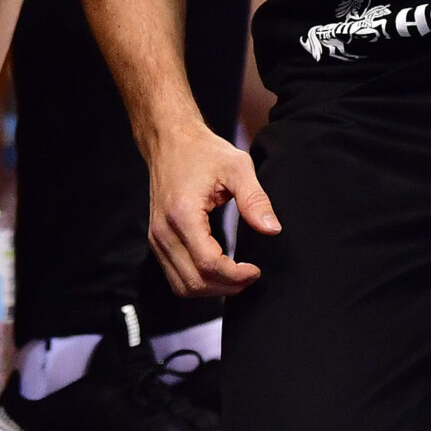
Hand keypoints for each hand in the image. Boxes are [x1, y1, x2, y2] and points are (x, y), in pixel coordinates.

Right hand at [145, 121, 279, 295]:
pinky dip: (199, 281)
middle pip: (195, 281)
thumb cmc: (203, 151)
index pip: (208, 264)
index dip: (235, 275)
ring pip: (183, 286)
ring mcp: (157, 238)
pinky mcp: (158, 240)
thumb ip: (255, 199)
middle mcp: (164, 231)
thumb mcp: (237, 166)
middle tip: (251, 276)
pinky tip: (220, 270)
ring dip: (213, 289)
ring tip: (237, 277)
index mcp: (182, 214)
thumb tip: (272, 229)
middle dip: (227, 286)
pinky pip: (176, 276)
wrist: (169, 140)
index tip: (256, 270)